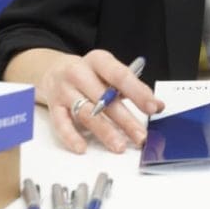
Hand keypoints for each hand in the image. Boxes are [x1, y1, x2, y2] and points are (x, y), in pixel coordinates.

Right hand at [27, 49, 162, 153]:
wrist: (53, 70)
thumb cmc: (88, 73)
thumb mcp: (109, 73)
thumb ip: (132, 88)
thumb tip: (157, 105)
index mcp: (98, 60)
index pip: (120, 75)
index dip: (137, 92)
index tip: (152, 107)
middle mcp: (79, 73)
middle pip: (104, 98)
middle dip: (125, 119)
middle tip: (140, 136)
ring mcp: (64, 90)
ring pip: (86, 113)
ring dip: (104, 131)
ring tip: (119, 146)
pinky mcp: (53, 106)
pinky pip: (61, 124)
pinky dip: (71, 136)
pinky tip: (82, 147)